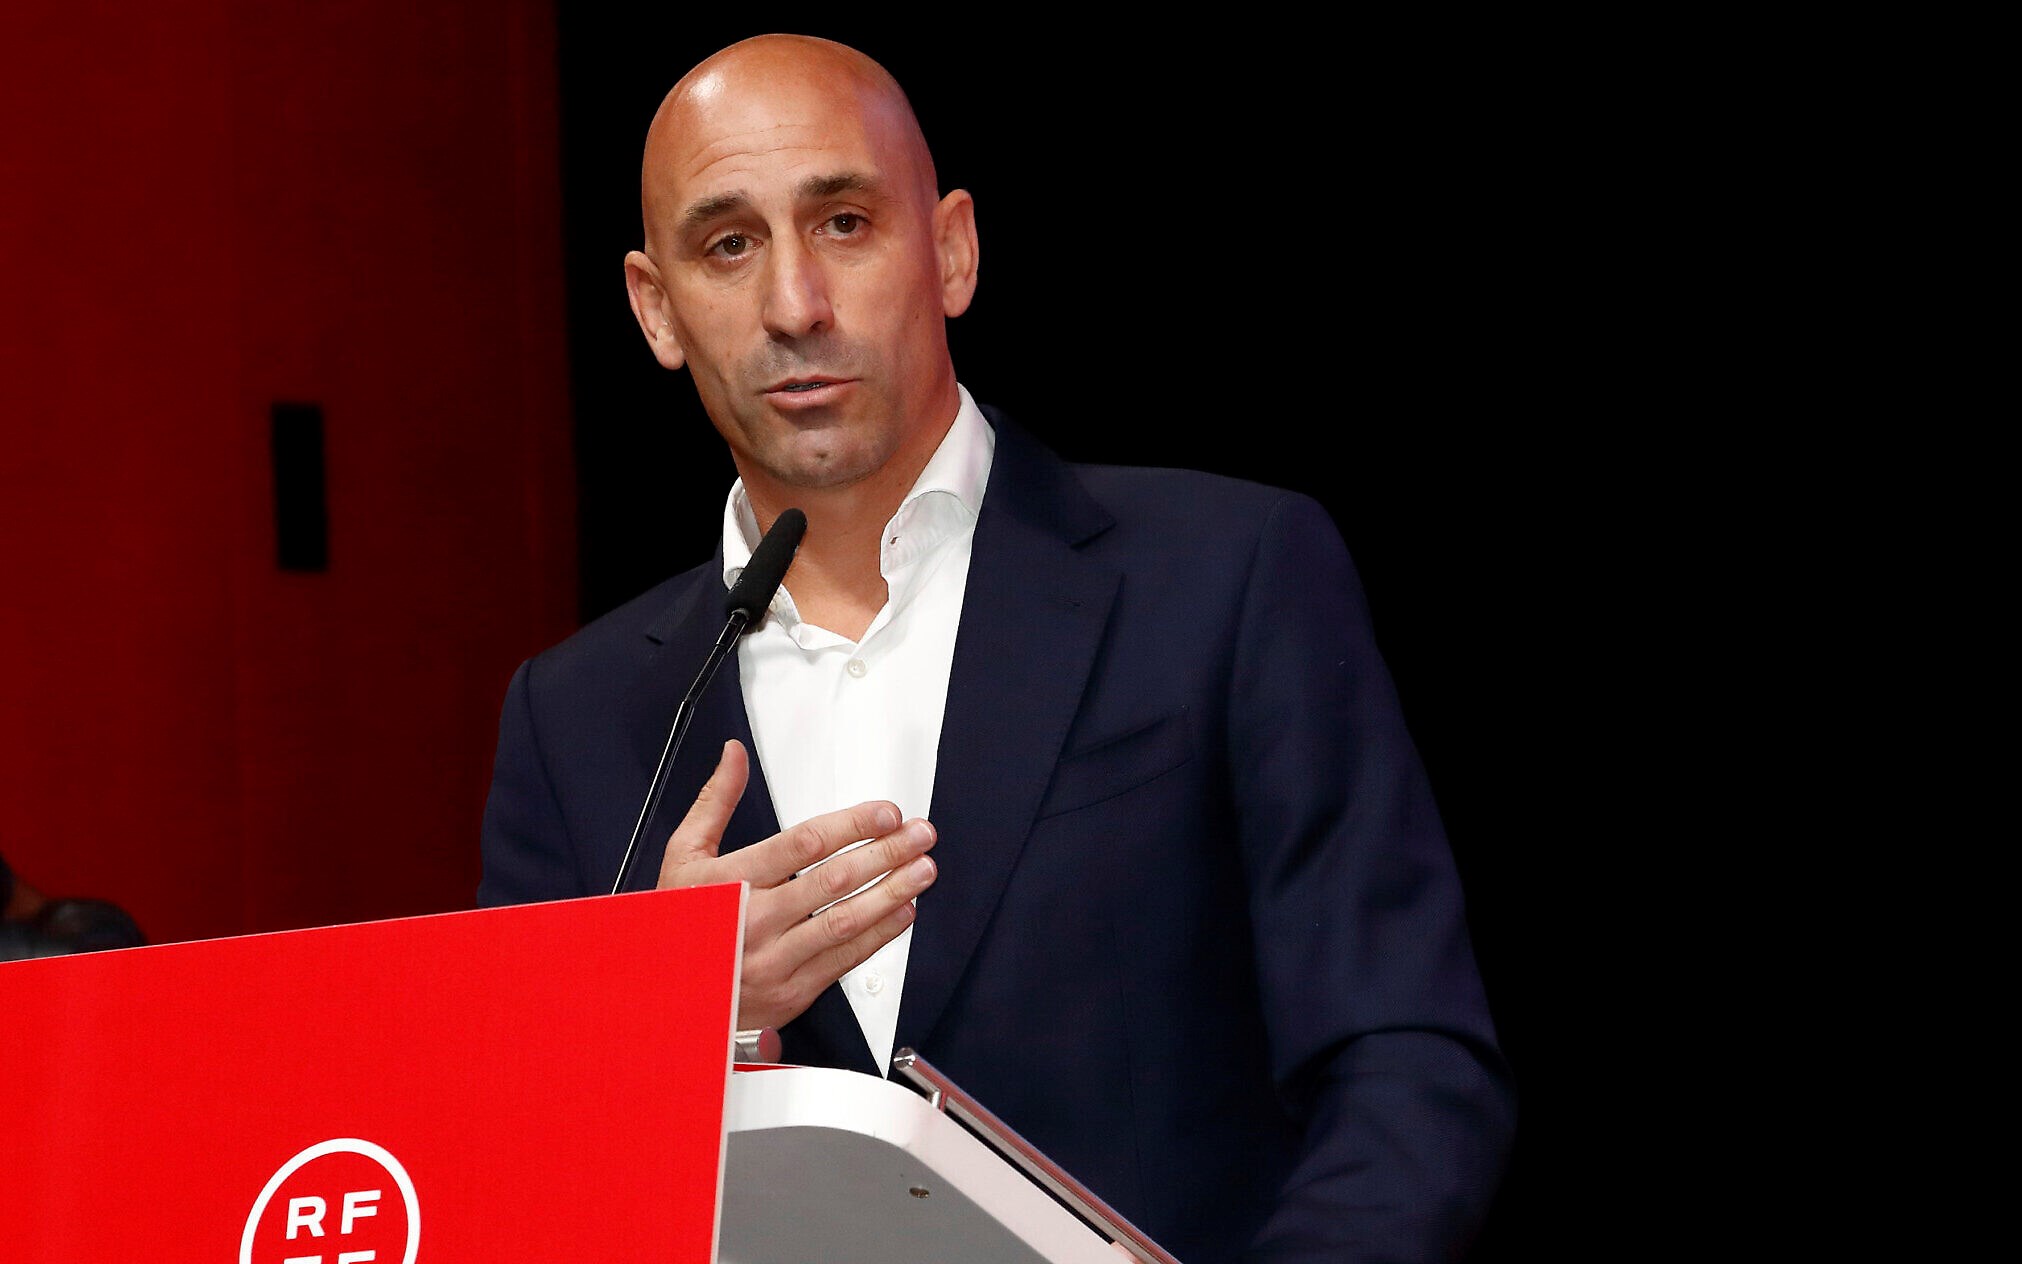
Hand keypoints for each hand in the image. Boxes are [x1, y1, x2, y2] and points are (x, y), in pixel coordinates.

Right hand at [656, 740, 937, 1030]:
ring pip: (845, 921)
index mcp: (731, 881)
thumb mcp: (684, 855)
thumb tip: (734, 755)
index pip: (802, 845)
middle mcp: (756, 920)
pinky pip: (845, 960)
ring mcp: (776, 959)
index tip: (884, 814)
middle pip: (833, 881)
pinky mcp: (792, 990)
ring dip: (891, 893)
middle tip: (919, 835)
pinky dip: (879, 935)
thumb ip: (716, 801)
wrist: (665, 997)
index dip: (850, 826)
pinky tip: (902, 912)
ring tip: (923, 869)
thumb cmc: (679, 921)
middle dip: (885, 853)